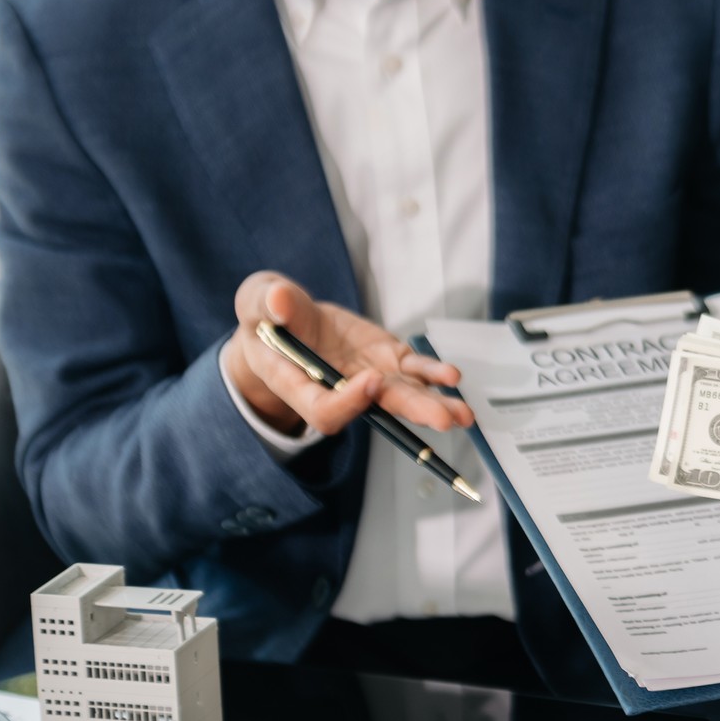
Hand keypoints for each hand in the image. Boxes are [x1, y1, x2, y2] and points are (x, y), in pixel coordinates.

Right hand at [224, 272, 473, 437]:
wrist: (286, 319)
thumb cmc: (265, 315)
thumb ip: (265, 303)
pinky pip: (415, 371)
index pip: (324, 409)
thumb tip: (278, 301)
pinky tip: (452, 377)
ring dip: (435, 404)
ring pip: (403, 395)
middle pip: (377, 409)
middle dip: (412, 412)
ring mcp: (368, 376)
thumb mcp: (255, 301)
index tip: (371, 380)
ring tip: (463, 413)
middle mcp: (338, 387)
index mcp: (298, 383)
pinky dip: (434, 374)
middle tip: (444, 419)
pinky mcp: (387, 359)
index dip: (350, 401)